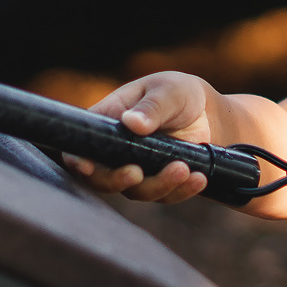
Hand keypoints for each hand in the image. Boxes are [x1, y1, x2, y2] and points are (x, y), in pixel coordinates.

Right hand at [65, 72, 213, 202]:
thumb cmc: (178, 92)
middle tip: (137, 173)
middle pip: (102, 178)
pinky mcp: (159, 182)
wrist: (208, 112)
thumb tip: (132, 122)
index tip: (87, 167)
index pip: (82, 146)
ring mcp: (137, 169)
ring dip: (160, 185)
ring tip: (185, 169)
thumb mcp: (168, 91)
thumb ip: (152, 107)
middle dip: (117, 181)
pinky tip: (199, 179)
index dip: (77, 161)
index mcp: (107, 123)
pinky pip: (165, 195)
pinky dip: (182, 190)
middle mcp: (116, 151)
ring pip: (137, 191)